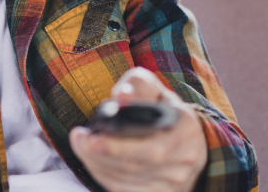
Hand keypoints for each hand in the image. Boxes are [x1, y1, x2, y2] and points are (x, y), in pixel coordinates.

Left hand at [70, 67, 207, 191]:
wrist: (188, 140)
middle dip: (101, 154)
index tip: (91, 137)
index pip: (151, 145)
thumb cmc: (164, 110)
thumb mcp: (156, 90)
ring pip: (128, 179)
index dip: (118, 146)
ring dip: (97, 163)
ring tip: (81, 145)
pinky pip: (126, 189)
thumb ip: (138, 86)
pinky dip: (104, 175)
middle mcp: (185, 157)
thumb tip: (122, 95)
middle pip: (136, 164)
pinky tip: (93, 160)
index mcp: (186, 127)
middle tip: (79, 140)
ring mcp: (176, 180)